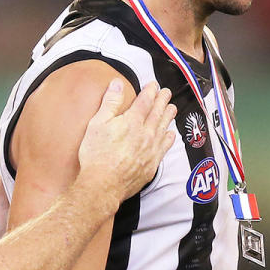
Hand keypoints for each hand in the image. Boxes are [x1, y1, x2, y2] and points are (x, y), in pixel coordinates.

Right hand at [77, 80, 175, 202]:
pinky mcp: (152, 164)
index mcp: (132, 122)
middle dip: (162, 100)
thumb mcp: (97, 124)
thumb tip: (117, 84)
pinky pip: (165, 147)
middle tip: (167, 92)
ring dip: (169, 116)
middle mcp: (145, 134)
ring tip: (173, 108)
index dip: (150, 91)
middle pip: (157, 113)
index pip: (145, 101)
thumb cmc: (97, 155)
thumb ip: (109, 103)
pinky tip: (171, 134)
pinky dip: (169, 139)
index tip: (154, 85)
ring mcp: (151, 150)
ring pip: (163, 128)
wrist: (103, 184)